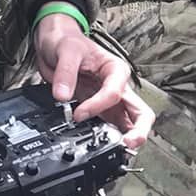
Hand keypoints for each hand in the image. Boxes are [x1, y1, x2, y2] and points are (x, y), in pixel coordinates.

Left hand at [33, 13, 153, 149]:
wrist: (55, 45)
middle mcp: (118, 88)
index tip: (78, 114)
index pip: (115, 93)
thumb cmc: (67, 42)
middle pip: (140, 113)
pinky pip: (110, 127)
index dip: (98, 106)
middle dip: (138, 130)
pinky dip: (110, 139)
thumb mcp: (66, 51)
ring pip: (129, 125)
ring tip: (119, 153)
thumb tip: (63, 96)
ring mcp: (110, 102)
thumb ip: (65, 74)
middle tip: (128, 144)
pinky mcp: (99, 111)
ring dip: (127, 139)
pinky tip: (105, 148)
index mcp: (116, 70)